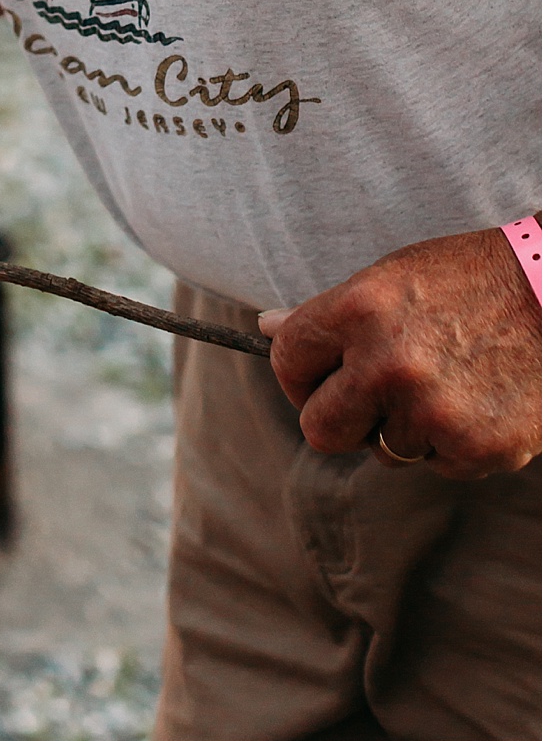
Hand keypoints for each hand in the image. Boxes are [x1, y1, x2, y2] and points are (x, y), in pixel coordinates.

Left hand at [259, 226, 541, 479]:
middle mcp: (387, 363)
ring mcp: (430, 411)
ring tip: (445, 380)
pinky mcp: (474, 448)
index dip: (296, 375)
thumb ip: (329, 312)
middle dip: (338, 419)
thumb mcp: (393, 277)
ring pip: (384, 450)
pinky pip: (435, 463)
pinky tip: (476, 399)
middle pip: (319, 429)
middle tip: (369, 398)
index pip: (287, 360)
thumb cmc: (470, 281)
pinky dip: (451, 442)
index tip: (316, 378)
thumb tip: (264, 327)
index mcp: (359, 310)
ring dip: (405, 426)